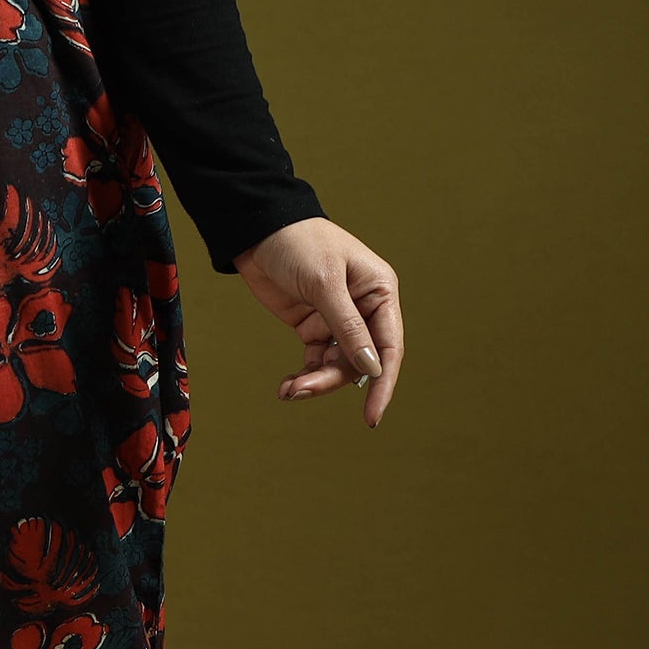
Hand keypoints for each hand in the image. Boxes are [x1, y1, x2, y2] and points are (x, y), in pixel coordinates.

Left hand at [233, 217, 402, 426]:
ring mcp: (337, 320)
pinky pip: (314, 362)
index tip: (371, 417)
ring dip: (313, 382)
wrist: (259, 231)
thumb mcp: (325, 284)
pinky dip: (302, 376)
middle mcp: (364, 308)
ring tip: (288, 389)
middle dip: (330, 381)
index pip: (390, 346)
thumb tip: (371, 367)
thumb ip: (347, 327)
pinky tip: (286, 386)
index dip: (383, 383)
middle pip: (358, 363)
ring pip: (335, 366)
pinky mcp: (312, 327)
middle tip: (300, 390)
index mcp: (379, 292)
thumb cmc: (299, 244)